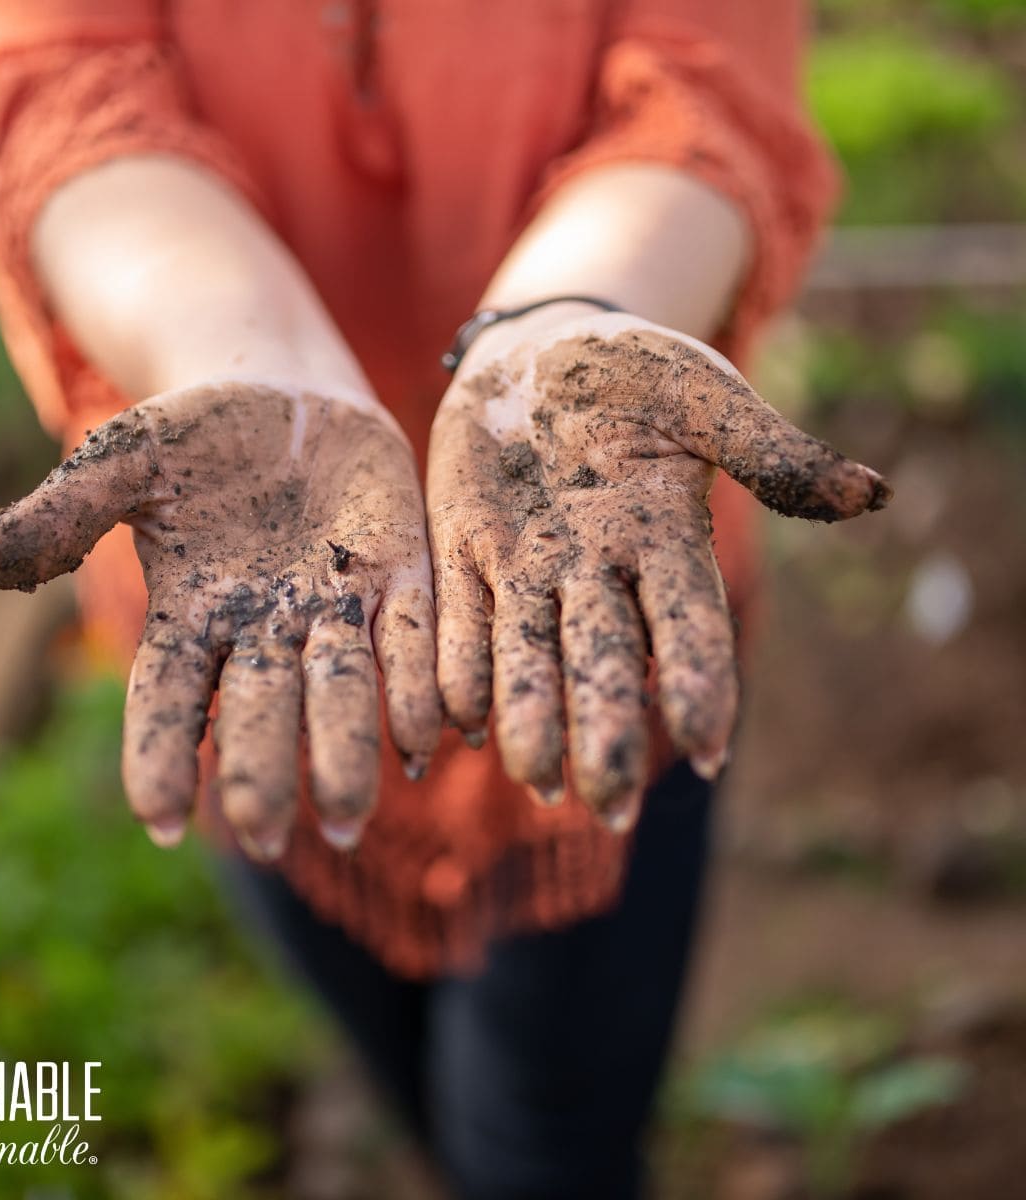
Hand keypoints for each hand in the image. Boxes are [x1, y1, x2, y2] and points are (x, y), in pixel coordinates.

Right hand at [0, 383, 440, 856]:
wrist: (286, 397)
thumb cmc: (193, 436)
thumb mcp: (121, 462)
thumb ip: (57, 518)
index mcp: (191, 614)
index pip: (167, 697)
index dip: (162, 754)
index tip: (163, 820)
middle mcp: (262, 630)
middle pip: (259, 710)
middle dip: (262, 771)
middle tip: (268, 839)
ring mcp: (332, 608)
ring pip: (340, 690)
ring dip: (345, 752)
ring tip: (351, 819)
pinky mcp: (397, 575)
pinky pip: (409, 638)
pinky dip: (417, 685)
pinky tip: (431, 739)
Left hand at [427, 309, 889, 829]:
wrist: (537, 354)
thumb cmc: (635, 373)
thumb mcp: (703, 397)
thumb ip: (770, 451)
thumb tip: (871, 495)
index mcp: (663, 538)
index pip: (688, 623)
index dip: (699, 681)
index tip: (710, 748)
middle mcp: (594, 572)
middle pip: (603, 660)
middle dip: (606, 729)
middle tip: (609, 807)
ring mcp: (526, 568)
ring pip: (527, 655)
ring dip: (529, 716)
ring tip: (533, 779)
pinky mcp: (464, 553)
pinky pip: (459, 618)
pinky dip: (457, 665)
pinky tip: (455, 720)